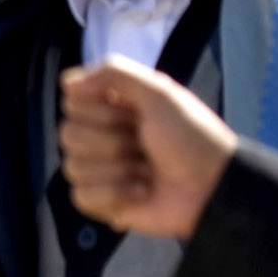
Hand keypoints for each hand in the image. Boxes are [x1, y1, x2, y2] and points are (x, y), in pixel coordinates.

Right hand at [59, 59, 234, 239]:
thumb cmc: (191, 137)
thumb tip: (66, 83)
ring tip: (147, 172)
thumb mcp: (160, 93)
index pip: (72, 103)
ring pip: (73, 167)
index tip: (134, 114)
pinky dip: (114, 194)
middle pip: (68, 134)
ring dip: (118, 170)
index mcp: (112, 107)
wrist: (211, 186)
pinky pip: (81, 196)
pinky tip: (140, 192)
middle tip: (144, 146)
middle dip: (112, 142)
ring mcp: (99, 170)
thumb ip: (113, 74)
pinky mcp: (102, 202)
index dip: (101, 110)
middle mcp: (101, 135)